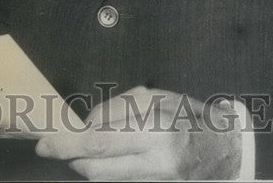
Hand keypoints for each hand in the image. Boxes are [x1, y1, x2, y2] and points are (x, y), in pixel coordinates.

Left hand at [35, 86, 241, 179]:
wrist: (227, 151)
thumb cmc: (192, 118)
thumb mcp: (158, 98)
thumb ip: (119, 108)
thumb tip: (86, 124)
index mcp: (157, 129)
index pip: (97, 141)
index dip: (66, 144)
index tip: (45, 145)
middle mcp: (157, 162)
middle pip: (95, 168)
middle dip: (70, 157)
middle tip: (54, 148)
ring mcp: (157, 182)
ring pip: (103, 180)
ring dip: (87, 167)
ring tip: (87, 152)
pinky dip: (106, 175)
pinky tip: (107, 163)